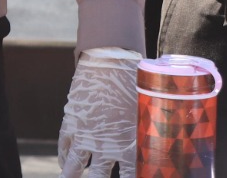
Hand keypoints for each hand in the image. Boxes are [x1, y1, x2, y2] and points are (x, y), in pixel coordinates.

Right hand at [59, 46, 139, 177]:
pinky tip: (64, 165)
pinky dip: (64, 158)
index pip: (130, 177)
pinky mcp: (71, 121)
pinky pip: (64, 146)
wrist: (110, 60)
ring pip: (74, 167)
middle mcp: (105, 145)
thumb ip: (150, 132)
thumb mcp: (147, 111)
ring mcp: (84, 134)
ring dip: (70, 177)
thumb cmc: (135, 83)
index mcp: (129, 146)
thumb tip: (163, 145)